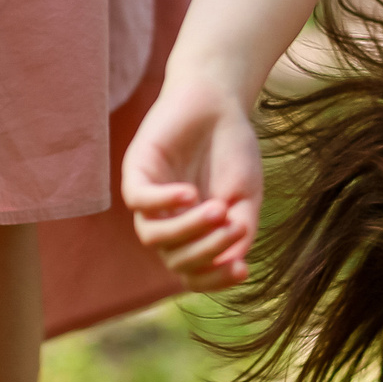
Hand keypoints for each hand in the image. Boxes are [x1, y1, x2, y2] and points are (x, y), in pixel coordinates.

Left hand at [121, 74, 263, 290]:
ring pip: (152, 237)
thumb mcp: (246, 197)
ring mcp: (149, 199)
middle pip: (174, 261)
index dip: (215, 279)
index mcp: (192, 235)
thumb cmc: (233, 150)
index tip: (243, 269)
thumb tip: (232, 263)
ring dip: (188, 229)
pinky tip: (190, 193)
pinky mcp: (136, 172)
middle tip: (234, 224)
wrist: (220, 102)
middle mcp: (166, 222)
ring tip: (218, 209)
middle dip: (207, 250)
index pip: (194, 273)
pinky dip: (163, 202)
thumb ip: (240, 231)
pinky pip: (138, 201)